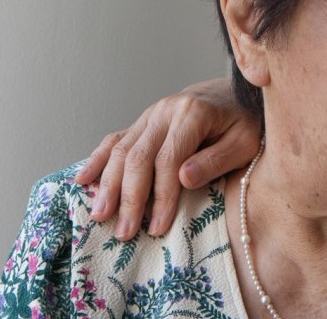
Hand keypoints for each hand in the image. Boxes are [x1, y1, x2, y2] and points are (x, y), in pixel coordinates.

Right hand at [73, 77, 261, 239]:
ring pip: (120, 150)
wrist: (233, 94)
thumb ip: (216, 159)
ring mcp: (150, 115)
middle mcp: (165, 111)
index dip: (162, 195)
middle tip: (123, 232)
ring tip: (99, 215)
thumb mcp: (244, 141)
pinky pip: (114, 140)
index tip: (157, 227)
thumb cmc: (243, 123)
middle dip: (129, 197)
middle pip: (138, 157)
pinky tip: (82, 181)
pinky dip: (97, 160)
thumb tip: (184, 179)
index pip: (169, 160)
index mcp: (193, 114)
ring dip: (108, 185)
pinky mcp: (142, 122)